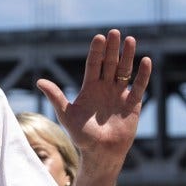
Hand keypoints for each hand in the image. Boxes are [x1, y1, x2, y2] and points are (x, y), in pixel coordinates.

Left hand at [37, 29, 150, 166]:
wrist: (101, 153)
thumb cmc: (81, 137)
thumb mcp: (67, 115)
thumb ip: (55, 97)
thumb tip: (39, 81)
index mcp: (89, 88)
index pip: (93, 65)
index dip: (96, 52)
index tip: (99, 38)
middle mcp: (105, 88)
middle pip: (109, 64)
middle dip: (112, 49)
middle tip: (115, 32)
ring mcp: (119, 95)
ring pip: (124, 71)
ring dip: (127, 56)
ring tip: (130, 40)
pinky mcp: (132, 104)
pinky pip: (139, 86)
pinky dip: (143, 75)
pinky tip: (145, 60)